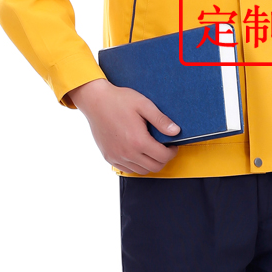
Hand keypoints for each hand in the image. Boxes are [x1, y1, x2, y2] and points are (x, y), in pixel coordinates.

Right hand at [66, 79, 180, 174]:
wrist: (95, 101)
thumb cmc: (119, 100)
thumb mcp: (144, 104)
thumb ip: (161, 120)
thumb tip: (176, 132)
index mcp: (138, 141)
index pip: (163, 157)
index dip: (172, 152)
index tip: (172, 145)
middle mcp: (127, 153)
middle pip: (154, 167)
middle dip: (163, 159)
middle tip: (164, 147)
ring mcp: (117, 157)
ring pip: (141, 171)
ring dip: (150, 163)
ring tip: (151, 149)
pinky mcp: (108, 157)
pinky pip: (127, 169)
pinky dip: (136, 165)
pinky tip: (137, 151)